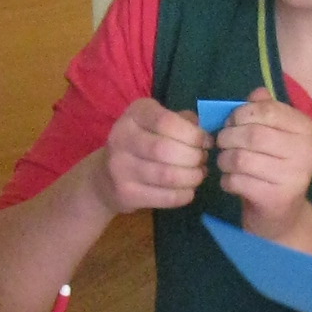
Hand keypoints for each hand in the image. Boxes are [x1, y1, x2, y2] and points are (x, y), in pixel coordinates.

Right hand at [97, 98, 210, 213]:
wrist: (105, 177)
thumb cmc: (141, 144)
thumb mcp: (157, 123)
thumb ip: (182, 122)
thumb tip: (206, 131)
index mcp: (134, 114)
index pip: (166, 122)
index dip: (193, 135)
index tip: (206, 142)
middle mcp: (122, 137)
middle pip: (167, 150)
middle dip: (194, 157)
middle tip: (202, 160)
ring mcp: (120, 167)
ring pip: (168, 175)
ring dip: (192, 177)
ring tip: (198, 174)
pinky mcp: (125, 193)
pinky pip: (165, 197)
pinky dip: (184, 195)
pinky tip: (188, 190)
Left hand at [214, 98, 311, 234]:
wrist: (282, 216)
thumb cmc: (272, 168)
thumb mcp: (272, 135)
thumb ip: (265, 110)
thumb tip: (256, 93)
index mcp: (306, 129)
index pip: (267, 109)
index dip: (240, 114)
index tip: (231, 123)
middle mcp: (307, 151)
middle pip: (252, 134)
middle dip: (228, 137)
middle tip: (221, 143)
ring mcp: (295, 177)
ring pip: (241, 158)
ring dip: (224, 160)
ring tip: (225, 163)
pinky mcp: (278, 198)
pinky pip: (238, 181)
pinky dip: (227, 180)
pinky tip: (231, 182)